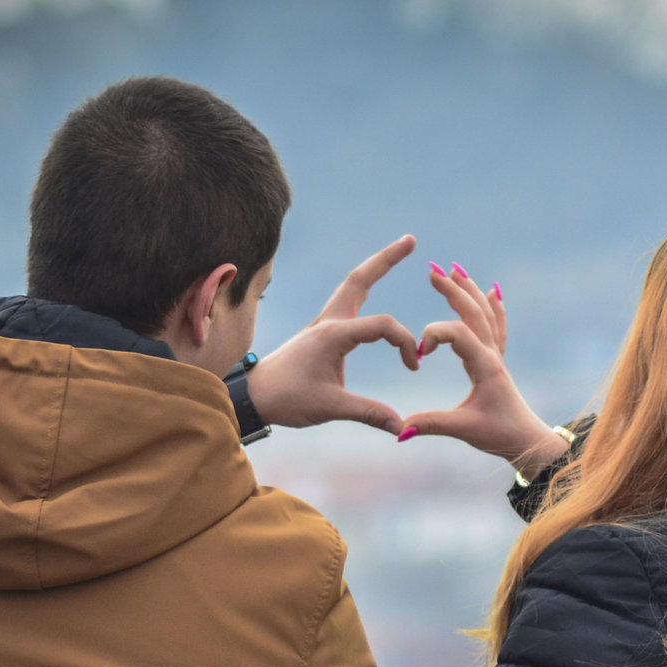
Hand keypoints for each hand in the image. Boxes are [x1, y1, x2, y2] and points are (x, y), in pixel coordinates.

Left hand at [248, 236, 421, 432]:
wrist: (254, 395)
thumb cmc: (286, 398)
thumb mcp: (329, 407)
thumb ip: (368, 413)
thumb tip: (401, 427)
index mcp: (334, 334)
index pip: (384, 325)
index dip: (406, 343)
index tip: (413, 367)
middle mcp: (329, 321)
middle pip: (360, 279)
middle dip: (386, 259)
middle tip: (410, 240)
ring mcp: (323, 324)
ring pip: (353, 286)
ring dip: (374, 269)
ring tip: (397, 251)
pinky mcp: (321, 332)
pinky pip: (348, 301)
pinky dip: (364, 289)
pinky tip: (371, 287)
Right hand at [401, 263, 567, 476]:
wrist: (527, 440)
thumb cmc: (499, 434)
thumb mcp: (463, 430)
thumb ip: (431, 425)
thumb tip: (400, 430)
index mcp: (485, 365)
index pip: (458, 333)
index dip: (433, 336)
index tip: (418, 356)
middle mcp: (492, 354)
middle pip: (473, 312)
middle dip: (452, 289)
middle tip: (432, 270)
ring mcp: (496, 356)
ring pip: (485, 314)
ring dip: (469, 290)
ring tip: (455, 268)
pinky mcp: (497, 362)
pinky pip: (497, 327)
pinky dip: (494, 307)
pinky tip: (493, 292)